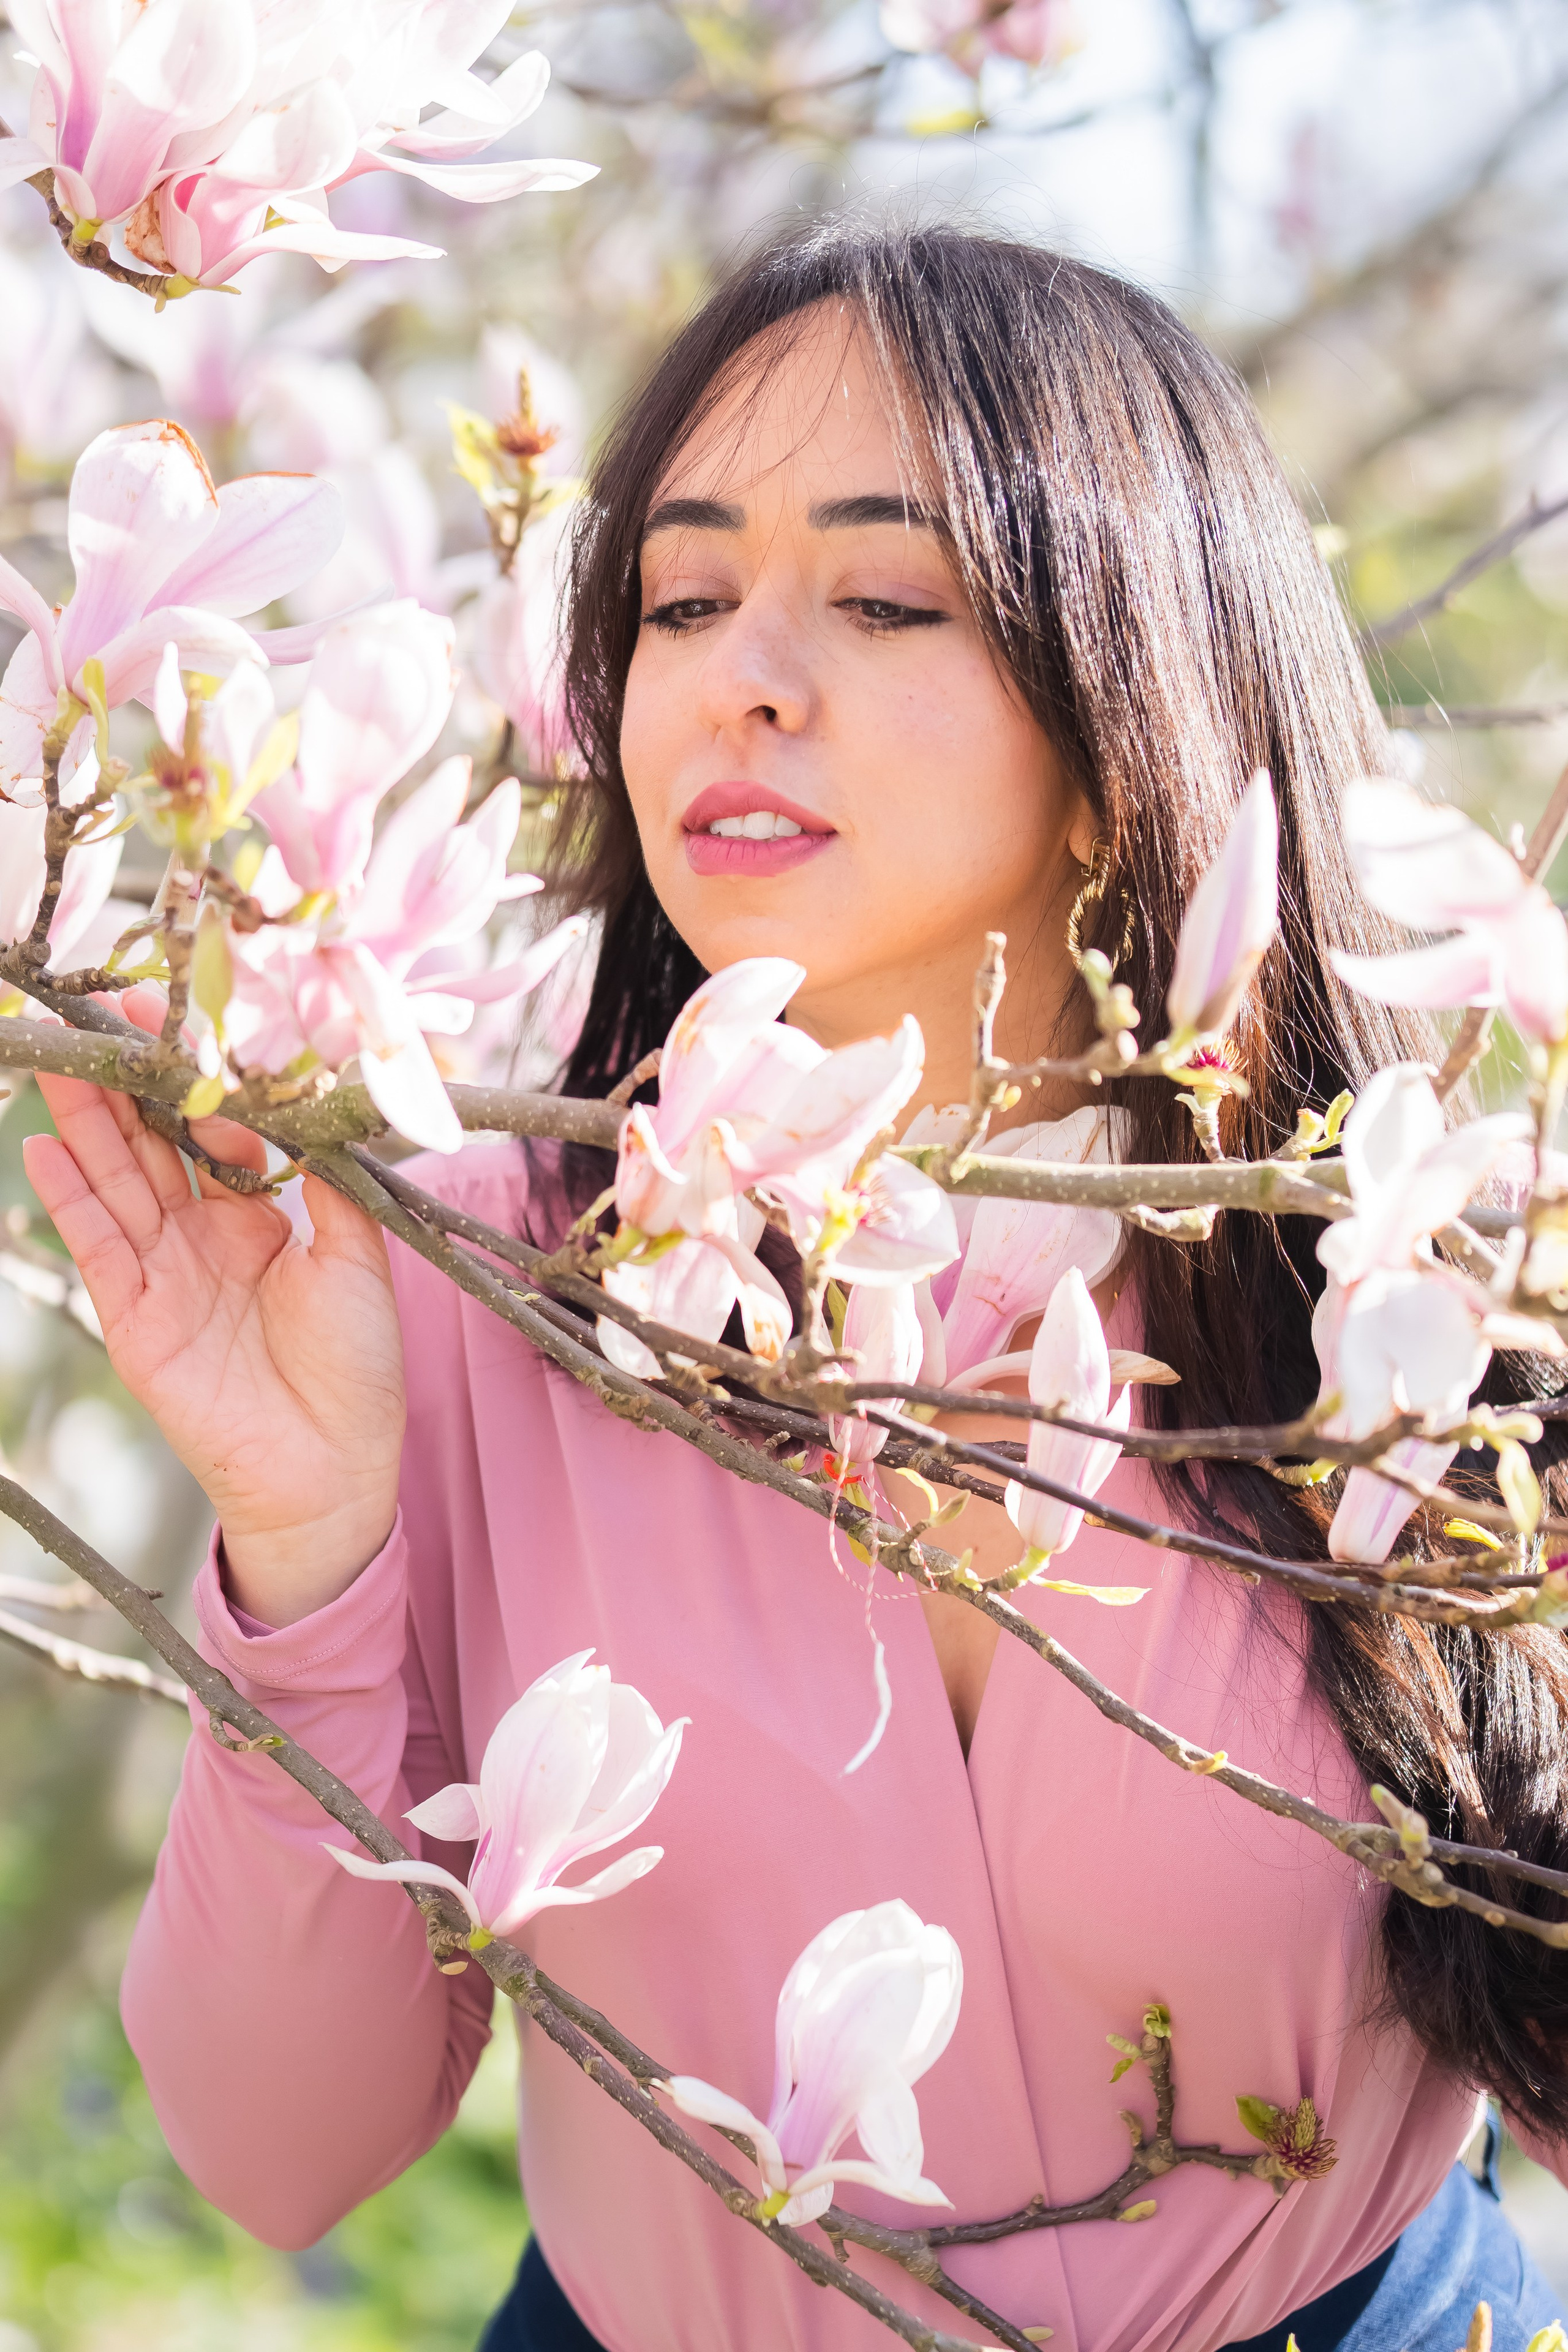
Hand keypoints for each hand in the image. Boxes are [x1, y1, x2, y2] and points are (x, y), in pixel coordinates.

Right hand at [24, 999, 405, 1627]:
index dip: (195, 1081)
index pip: (215, 1131)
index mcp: (262, 1218)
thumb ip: (326, 1182)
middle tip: (94, 1020)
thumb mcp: (357, 1257)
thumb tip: (310, 1108)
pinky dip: (70, 1197)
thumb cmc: (357, 1367)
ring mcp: (164, 1274)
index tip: (175, 1022)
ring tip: (59, 1064)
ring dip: (85, 1124)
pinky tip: (45, 1148)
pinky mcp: (133, 1317)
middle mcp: (205, 1237)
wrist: (332, 1466)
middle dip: (123, 1086)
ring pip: (116, 1182)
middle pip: (152, 1146)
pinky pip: (97, 1245)